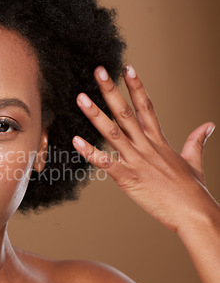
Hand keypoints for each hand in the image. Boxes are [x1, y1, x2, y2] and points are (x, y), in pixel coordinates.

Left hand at [72, 65, 217, 232]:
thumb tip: (208, 125)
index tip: (127, 68)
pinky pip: (106, 163)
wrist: (195, 215)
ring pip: (113, 133)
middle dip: (111, 91)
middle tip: (98, 71)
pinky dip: (90, 152)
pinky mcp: (128, 178)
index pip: (147, 107)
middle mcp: (147, 146)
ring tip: (80, 98)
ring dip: (95, 115)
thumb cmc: (193, 191)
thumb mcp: (194, 162)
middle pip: (126, 112)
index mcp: (159, 141)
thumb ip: (196, 141)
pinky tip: (76, 140)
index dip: (136, 86)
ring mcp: (137, 161)